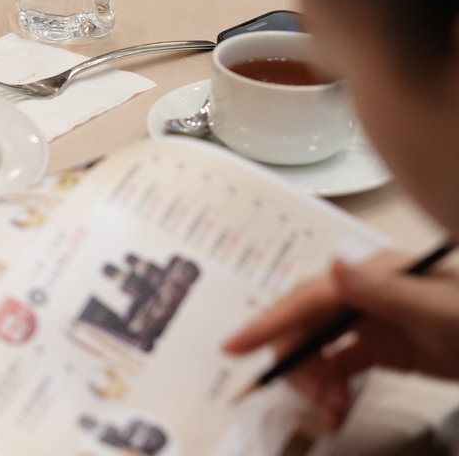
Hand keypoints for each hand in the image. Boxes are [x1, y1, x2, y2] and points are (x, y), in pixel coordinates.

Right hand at [223, 250, 458, 428]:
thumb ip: (385, 288)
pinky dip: (333, 386)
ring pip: (320, 346)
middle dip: (299, 362)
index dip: (270, 321)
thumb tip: (333, 264)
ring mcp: (374, 319)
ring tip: (331, 410)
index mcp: (371, 276)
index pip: (308, 297)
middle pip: (307, 324)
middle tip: (314, 400)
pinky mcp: (385, 345)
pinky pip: (342, 363)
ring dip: (316, 379)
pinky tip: (335, 408)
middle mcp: (365, 293)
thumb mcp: (439, 309)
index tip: (235, 346)